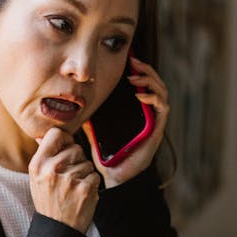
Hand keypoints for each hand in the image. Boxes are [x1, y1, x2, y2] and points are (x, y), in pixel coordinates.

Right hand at [29, 127, 100, 232]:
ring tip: (73, 188)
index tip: (66, 148)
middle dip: (76, 160)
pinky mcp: (85, 188)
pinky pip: (95, 175)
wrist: (57, 230)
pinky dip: (91, 185)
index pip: (55, 134)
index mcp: (38, 165)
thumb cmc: (48, 202)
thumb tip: (44, 135)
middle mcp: (52, 169)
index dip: (65, 139)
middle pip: (75, 148)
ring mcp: (70, 179)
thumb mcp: (36, 178)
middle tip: (68, 177)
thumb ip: (43, 156)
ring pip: (87, 163)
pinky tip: (81, 195)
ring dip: (84, 174)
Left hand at [84, 56, 169, 187]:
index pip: (144, 84)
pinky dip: (153, 98)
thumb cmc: (108, 156)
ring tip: (135, 77)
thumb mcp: (96, 132)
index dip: (140, 70)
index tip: (129, 59)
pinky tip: (140, 95)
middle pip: (155, 83)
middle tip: (133, 62)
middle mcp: (148, 114)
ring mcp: (154, 121)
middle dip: (146, 70)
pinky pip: (162, 107)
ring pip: (161, 91)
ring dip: (150, 80)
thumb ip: (90, 120)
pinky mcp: (157, 129)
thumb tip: (74, 109)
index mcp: (137, 111)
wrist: (116, 176)